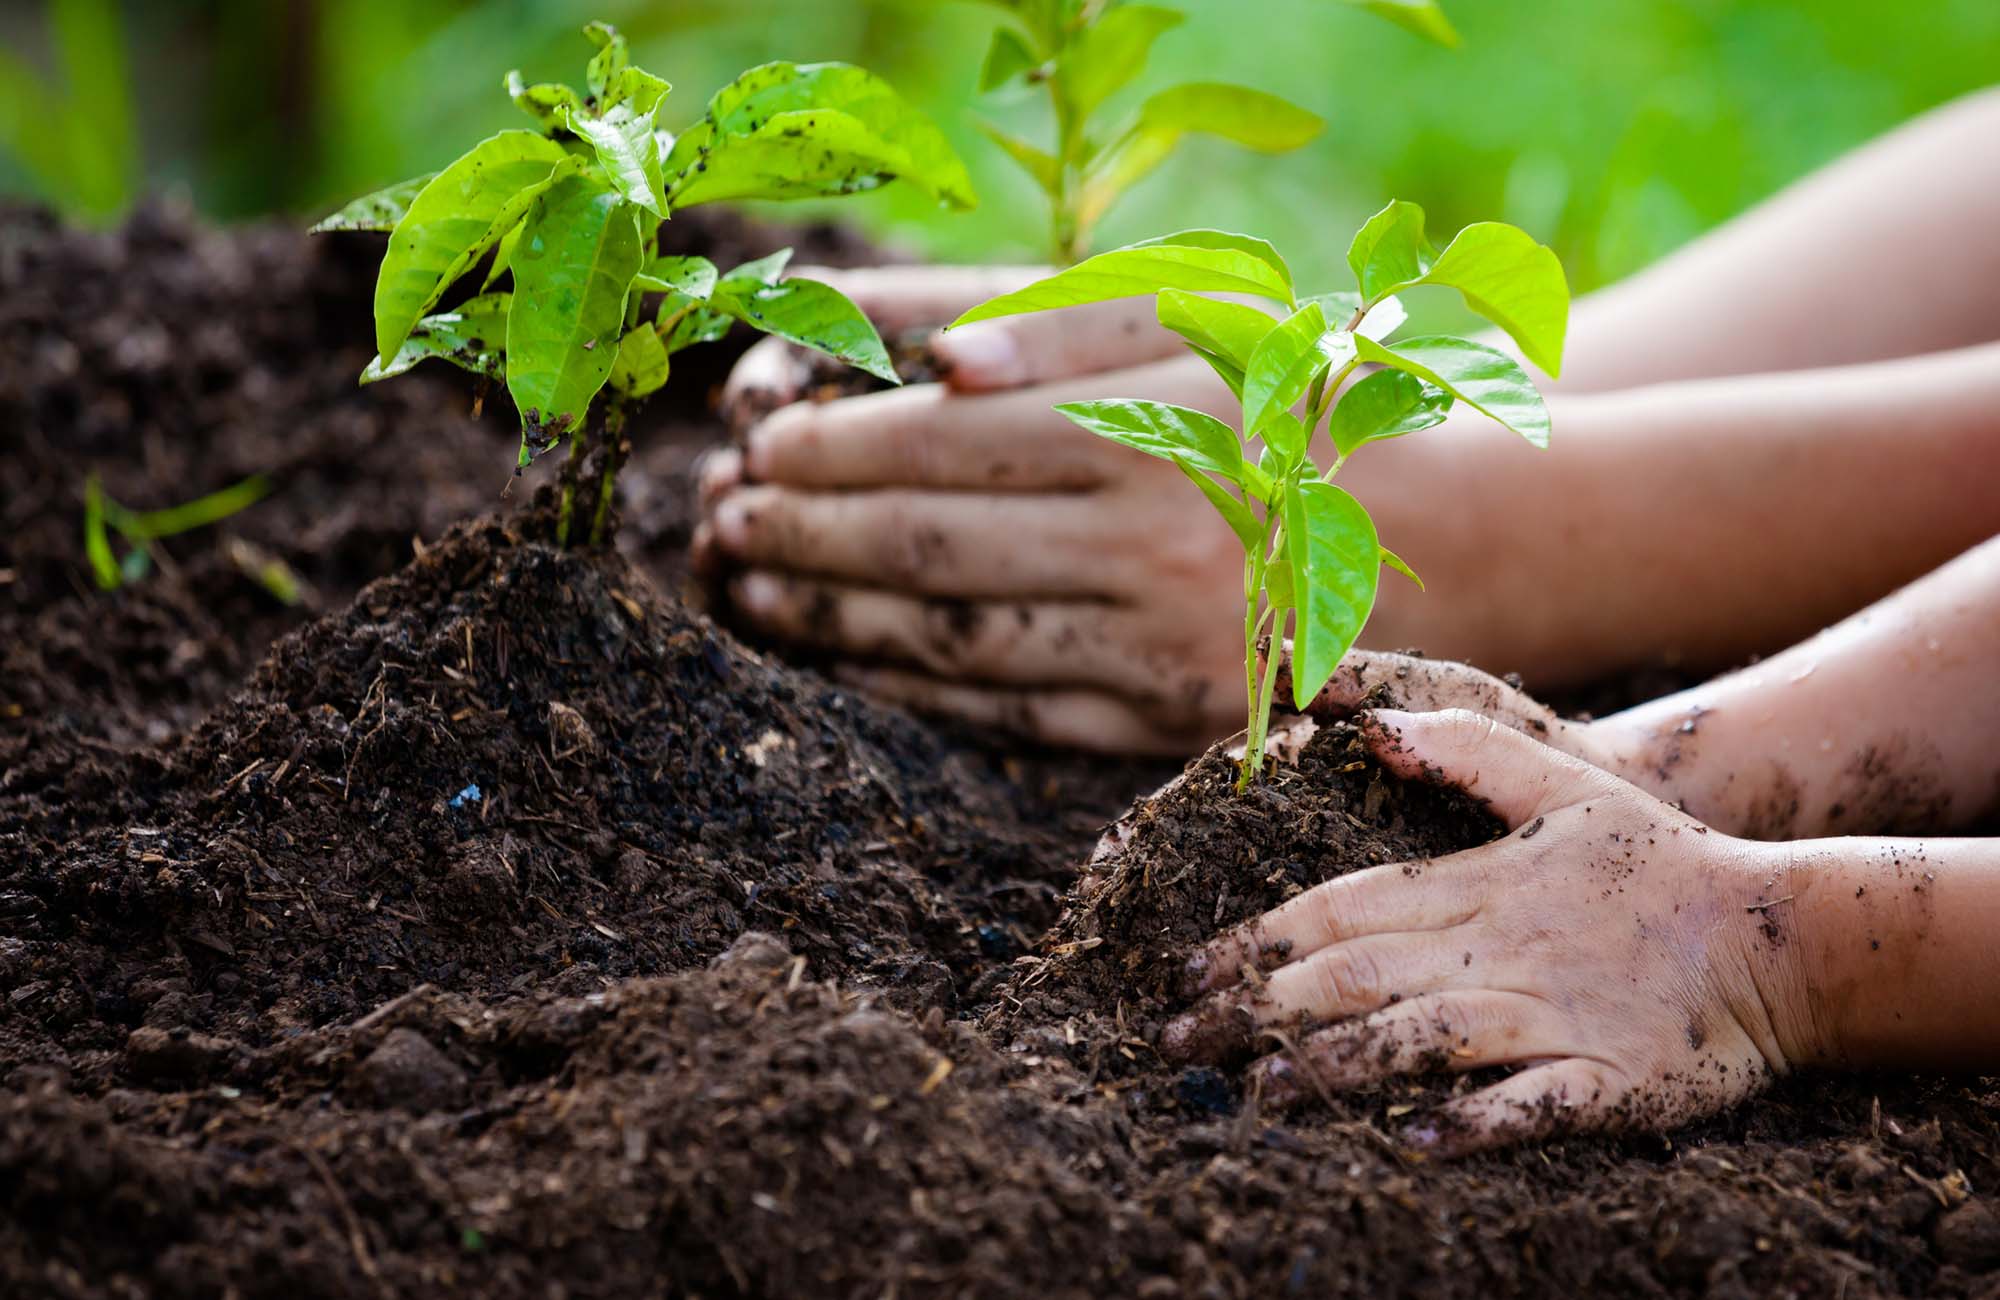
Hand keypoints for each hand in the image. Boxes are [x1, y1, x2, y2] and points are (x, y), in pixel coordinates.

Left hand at [696, 265, 1249, 753]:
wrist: (1449, 534)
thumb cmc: (1300, 399)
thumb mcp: (1200, 320)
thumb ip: (1058, 320)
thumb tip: (933, 360)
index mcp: (1155, 429)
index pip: (944, 445)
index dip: (830, 449)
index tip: (756, 442)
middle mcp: (1157, 547)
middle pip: (930, 552)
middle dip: (803, 537)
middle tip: (720, 521)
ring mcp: (1163, 649)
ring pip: (956, 644)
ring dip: (834, 622)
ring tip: (752, 594)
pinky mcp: (1170, 724)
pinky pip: (1013, 717)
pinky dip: (915, 692)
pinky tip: (848, 664)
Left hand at [1165, 707, 1806, 1155]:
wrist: (1782, 935)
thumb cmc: (1657, 861)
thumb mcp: (1562, 785)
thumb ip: (1463, 753)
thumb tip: (1364, 722)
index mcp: (1479, 883)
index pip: (1343, 907)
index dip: (1258, 938)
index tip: (1189, 970)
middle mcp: (1503, 948)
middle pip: (1360, 974)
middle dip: (1259, 1006)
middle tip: (1180, 1041)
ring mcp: (1556, 1015)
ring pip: (1426, 1035)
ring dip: (1338, 1062)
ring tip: (1263, 1088)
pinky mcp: (1611, 1080)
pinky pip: (1533, 1106)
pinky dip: (1475, 1123)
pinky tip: (1413, 1140)